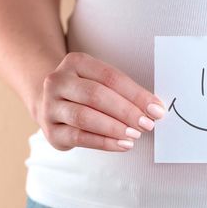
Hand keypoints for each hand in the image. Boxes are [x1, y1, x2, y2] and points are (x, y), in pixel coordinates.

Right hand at [35, 52, 165, 151]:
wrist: (52, 103)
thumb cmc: (87, 92)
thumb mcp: (102, 82)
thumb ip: (126, 93)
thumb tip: (155, 109)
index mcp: (76, 62)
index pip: (110, 77)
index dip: (136, 94)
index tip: (157, 109)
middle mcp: (58, 81)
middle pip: (96, 95)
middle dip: (126, 111)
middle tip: (147, 124)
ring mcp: (50, 106)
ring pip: (85, 117)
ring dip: (114, 128)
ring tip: (135, 135)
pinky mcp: (50, 131)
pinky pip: (79, 137)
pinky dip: (104, 143)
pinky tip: (122, 145)